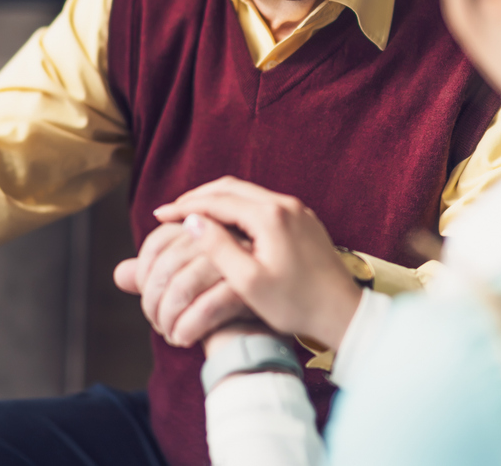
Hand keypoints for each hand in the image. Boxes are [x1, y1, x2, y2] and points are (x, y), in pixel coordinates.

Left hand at [112, 221, 254, 346]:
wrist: (261, 334)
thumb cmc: (220, 309)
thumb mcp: (184, 290)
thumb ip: (153, 278)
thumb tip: (121, 274)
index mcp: (204, 227)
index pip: (158, 241)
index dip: (145, 274)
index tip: (149, 302)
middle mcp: (221, 235)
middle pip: (168, 265)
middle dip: (154, 302)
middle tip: (158, 324)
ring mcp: (237, 258)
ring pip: (183, 286)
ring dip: (168, 318)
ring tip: (170, 335)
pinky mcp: (249, 287)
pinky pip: (206, 307)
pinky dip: (187, 327)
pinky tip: (183, 339)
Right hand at [154, 177, 362, 351]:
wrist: (342, 312)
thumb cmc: (295, 304)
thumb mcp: (249, 282)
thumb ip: (218, 248)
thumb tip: (192, 222)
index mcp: (269, 216)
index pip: (217, 201)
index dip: (184, 207)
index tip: (158, 215)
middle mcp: (284, 205)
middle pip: (231, 188)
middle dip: (198, 197)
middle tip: (171, 211)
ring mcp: (297, 210)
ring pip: (247, 194)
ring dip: (217, 200)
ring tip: (192, 216)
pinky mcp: (303, 220)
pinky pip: (262, 203)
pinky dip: (237, 208)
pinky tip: (226, 224)